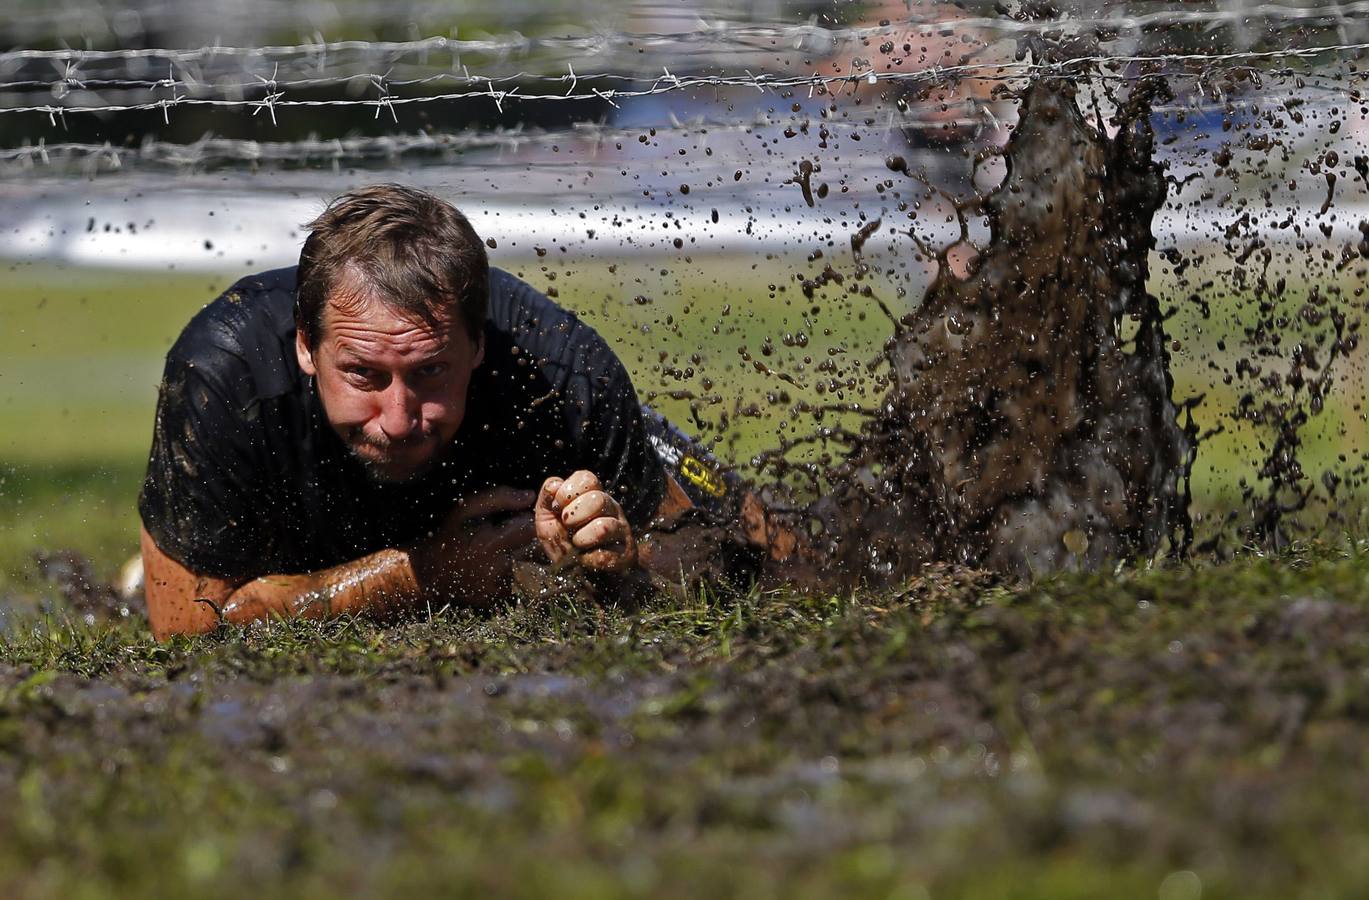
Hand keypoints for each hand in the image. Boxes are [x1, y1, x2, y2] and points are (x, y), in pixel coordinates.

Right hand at [411, 486, 535, 602]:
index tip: (518, 521)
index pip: (531, 529)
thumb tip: (529, 496)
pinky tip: (495, 568)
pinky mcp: (498, 598)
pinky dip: (512, 573)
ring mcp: (500, 586)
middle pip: (537, 551)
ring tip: (501, 552)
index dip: (528, 522)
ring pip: (530, 566)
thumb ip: (499, 498)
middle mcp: (500, 568)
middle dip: (530, 541)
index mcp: (492, 543)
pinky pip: (518, 582)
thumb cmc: (451, 535)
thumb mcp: (467, 509)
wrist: (432, 571)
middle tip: (514, 537)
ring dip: (522, 557)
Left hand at [535, 470, 636, 572]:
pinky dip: (588, 559)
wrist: (576, 578)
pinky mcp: (626, 554)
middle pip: (598, 500)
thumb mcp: (548, 521)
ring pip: (604, 527)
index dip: (569, 490)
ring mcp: (621, 530)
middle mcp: (611, 509)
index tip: (559, 505)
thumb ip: (547, 499)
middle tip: (568, 526)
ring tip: (577, 545)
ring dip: (581, 539)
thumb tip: (554, 484)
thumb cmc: (564, 544)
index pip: (588, 479)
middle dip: (575, 515)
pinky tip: (586, 559)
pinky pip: (605, 554)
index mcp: (592, 496)